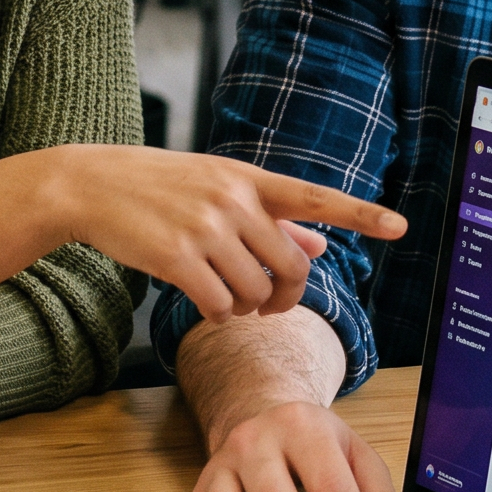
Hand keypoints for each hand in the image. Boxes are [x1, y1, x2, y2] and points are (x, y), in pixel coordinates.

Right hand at [44, 147, 403, 323]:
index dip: (361, 214)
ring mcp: (204, 227)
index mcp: (249, 179)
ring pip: (255, 292)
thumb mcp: (218, 189)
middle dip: (283, 295)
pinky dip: (216, 312)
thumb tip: (324, 246)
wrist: (91, 184)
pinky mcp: (176, 256)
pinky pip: (219, 304)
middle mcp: (233, 200)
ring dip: (244, 306)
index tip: (401, 226)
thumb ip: (272, 218)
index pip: (316, 197)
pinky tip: (203, 300)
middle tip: (266, 303)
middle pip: (290, 266)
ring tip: (222, 294)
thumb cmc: (159, 187)